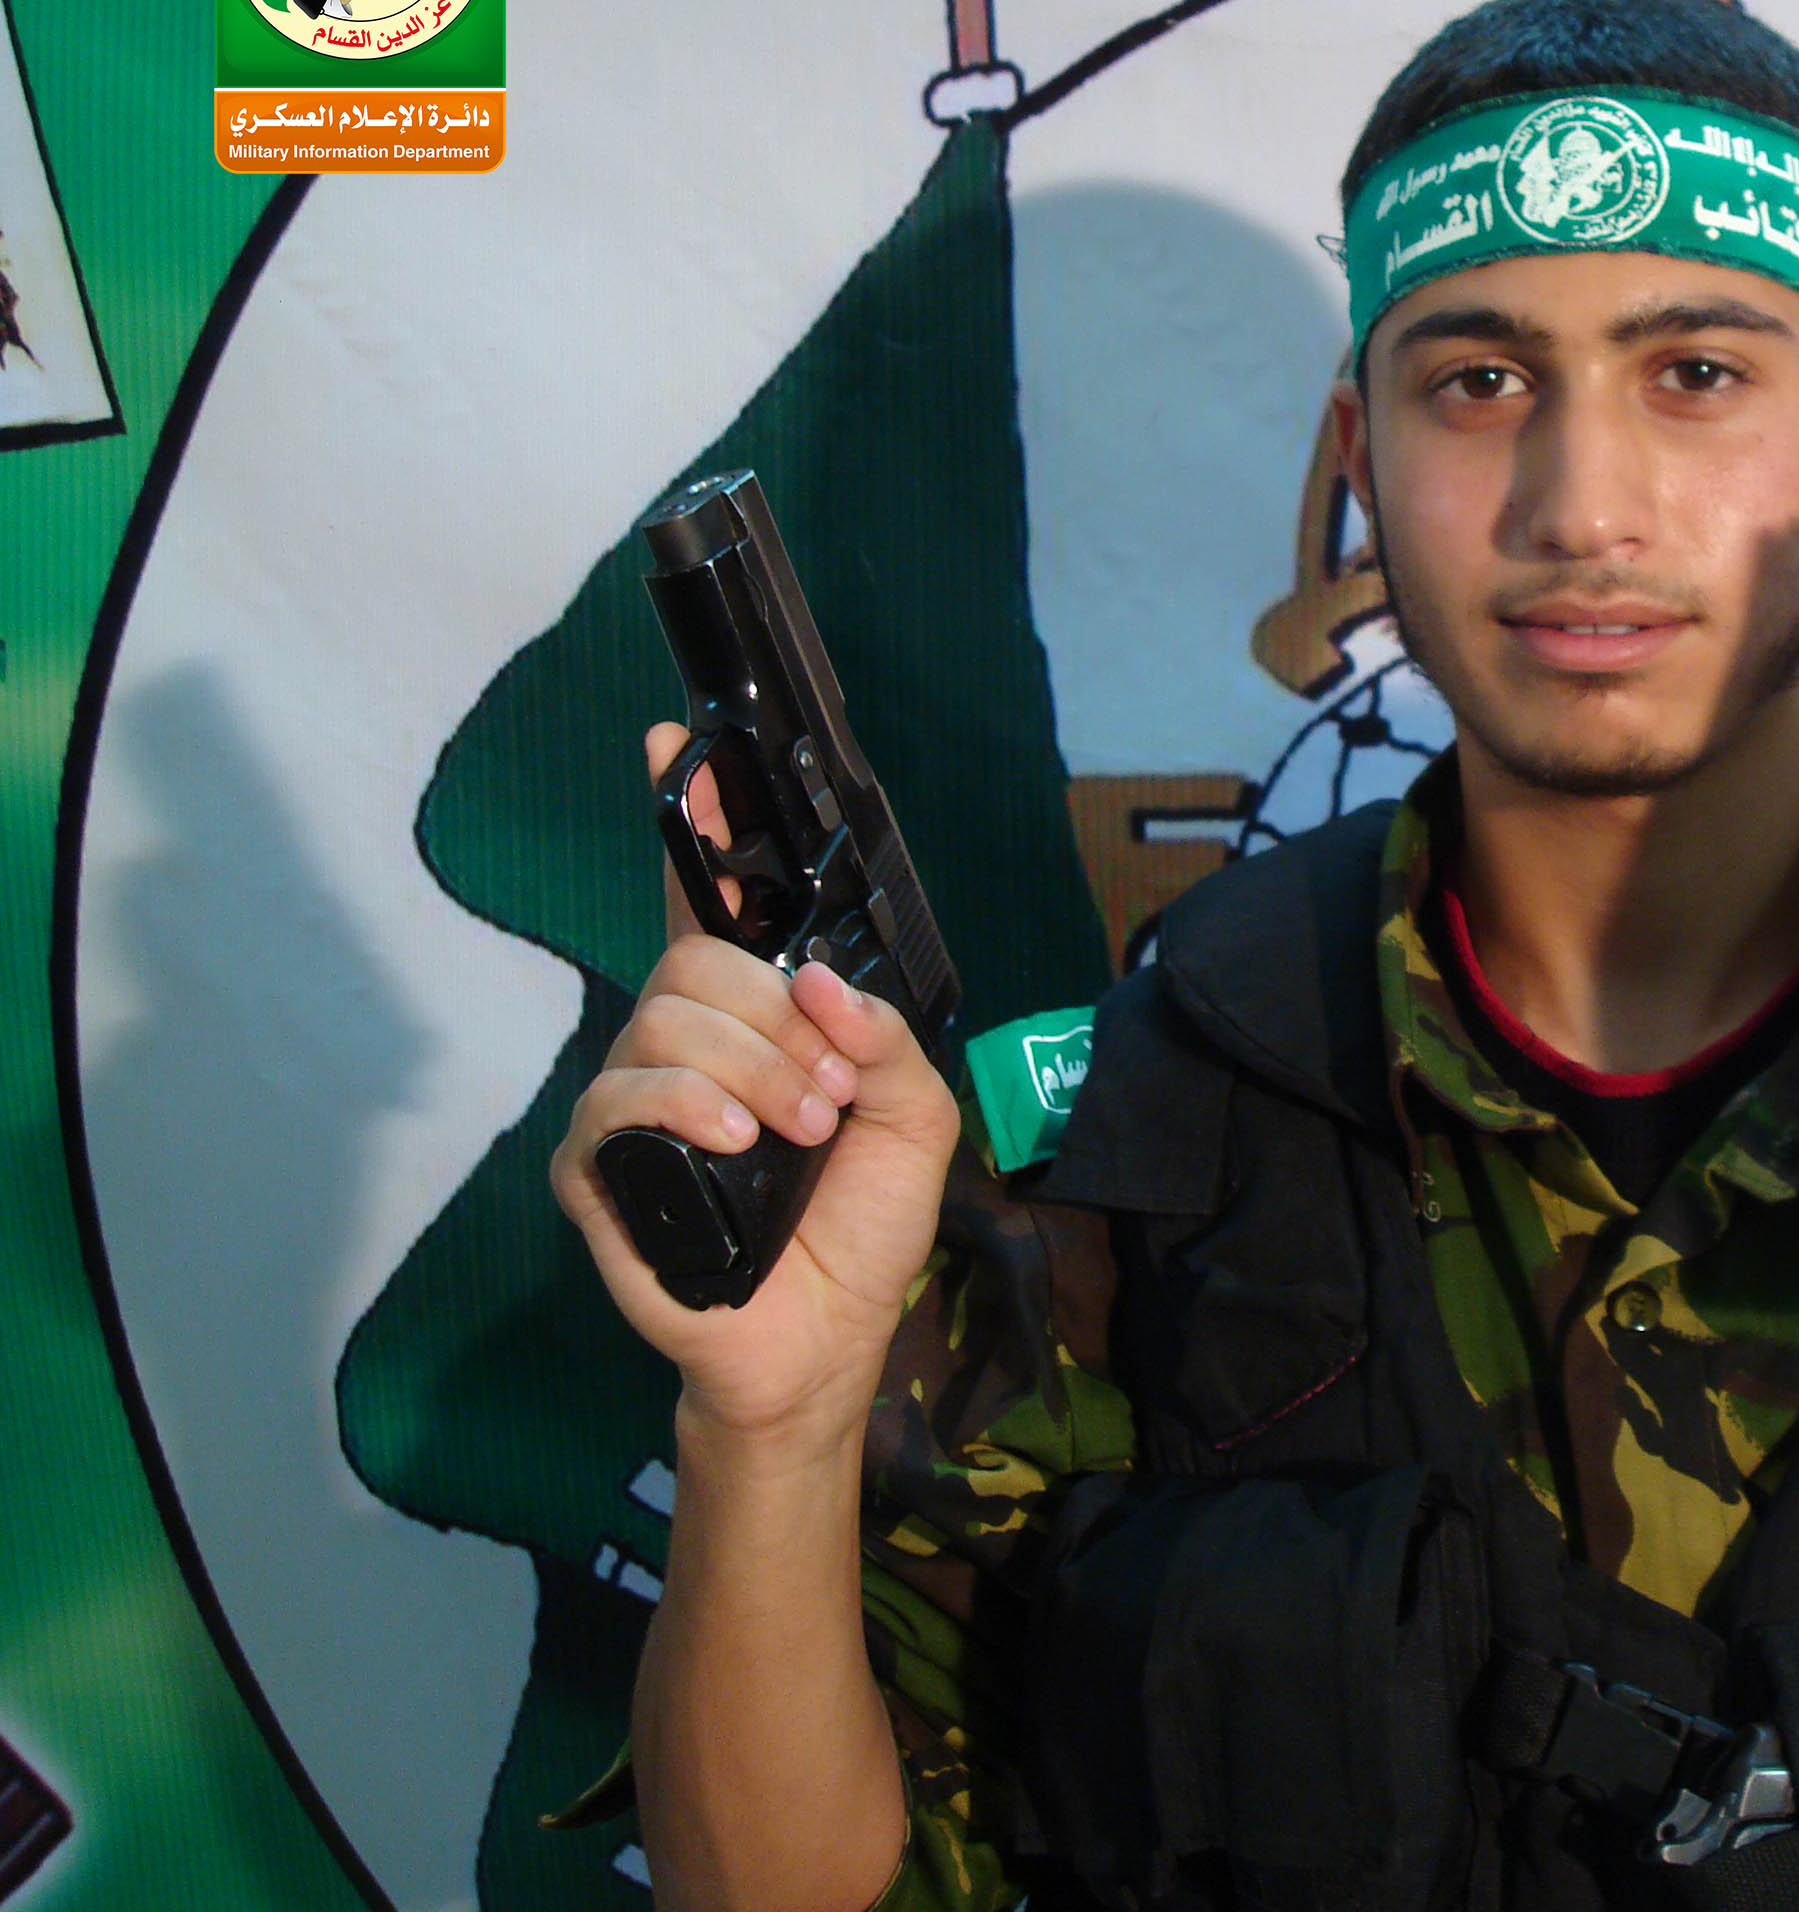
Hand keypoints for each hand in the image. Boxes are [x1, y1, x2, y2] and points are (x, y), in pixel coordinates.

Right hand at [549, 723, 961, 1447]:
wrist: (823, 1339)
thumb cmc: (859, 1227)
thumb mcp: (916, 1119)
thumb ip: (887, 1038)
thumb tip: (820, 986)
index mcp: (757, 1021)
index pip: (707, 902)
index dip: (691, 819)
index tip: (673, 745)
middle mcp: (684, 1043)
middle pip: (696, 958)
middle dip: (777, 1017)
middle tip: (829, 1092)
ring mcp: (633, 1100)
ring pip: (666, 1016)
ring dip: (755, 1067)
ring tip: (798, 1133)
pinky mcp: (597, 1164)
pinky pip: (621, 1092)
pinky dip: (689, 1103)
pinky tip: (736, 1141)